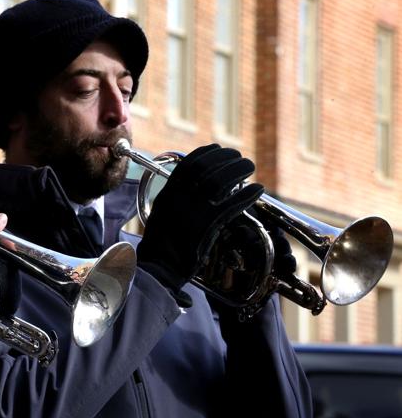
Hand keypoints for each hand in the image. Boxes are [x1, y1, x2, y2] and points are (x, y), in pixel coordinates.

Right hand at [137, 144, 264, 291]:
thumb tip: (198, 187)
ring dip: (238, 170)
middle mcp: (179, 199)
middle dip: (225, 158)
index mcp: (167, 194)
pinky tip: (257, 189)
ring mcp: (192, 212)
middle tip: (239, 157)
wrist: (160, 269)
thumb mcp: (163, 214)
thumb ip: (178, 199)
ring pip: (219, 182)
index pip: (188, 164)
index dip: (206, 153)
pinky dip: (246, 195)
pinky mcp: (206, 227)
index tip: (218, 149)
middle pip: (206, 168)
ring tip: (250, 166)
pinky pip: (231, 205)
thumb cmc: (162, 245)